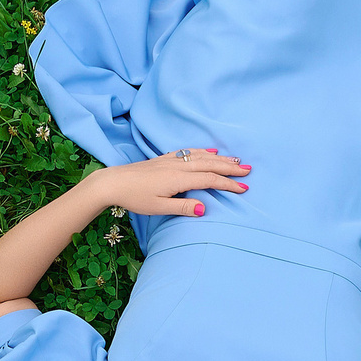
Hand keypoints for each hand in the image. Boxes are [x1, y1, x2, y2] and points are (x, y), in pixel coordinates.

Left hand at [86, 148, 250, 217]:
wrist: (113, 182)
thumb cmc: (135, 198)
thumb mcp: (159, 208)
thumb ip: (183, 207)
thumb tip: (205, 210)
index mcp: (179, 179)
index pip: (210, 180)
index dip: (228, 184)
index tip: (244, 188)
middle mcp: (178, 166)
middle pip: (209, 164)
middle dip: (230, 167)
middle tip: (248, 170)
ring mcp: (171, 160)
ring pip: (201, 156)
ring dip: (219, 158)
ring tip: (235, 160)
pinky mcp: (163, 159)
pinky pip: (188, 152)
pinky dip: (202, 151)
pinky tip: (208, 150)